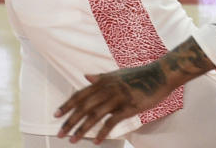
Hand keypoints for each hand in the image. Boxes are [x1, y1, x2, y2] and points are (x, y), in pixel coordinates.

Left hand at [54, 65, 171, 143]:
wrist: (159, 75)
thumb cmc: (139, 76)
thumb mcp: (117, 74)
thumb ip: (100, 77)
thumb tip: (86, 76)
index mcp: (103, 81)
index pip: (80, 94)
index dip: (67, 105)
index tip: (56, 115)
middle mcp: (107, 88)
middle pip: (84, 106)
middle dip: (70, 120)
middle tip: (60, 133)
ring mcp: (118, 98)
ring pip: (94, 115)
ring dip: (82, 129)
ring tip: (72, 140)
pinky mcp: (128, 107)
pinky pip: (112, 122)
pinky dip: (102, 132)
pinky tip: (96, 141)